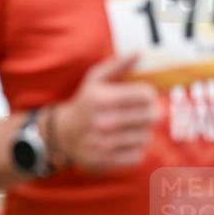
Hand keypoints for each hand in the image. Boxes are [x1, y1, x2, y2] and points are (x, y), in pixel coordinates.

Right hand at [54, 54, 159, 170]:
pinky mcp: (105, 161)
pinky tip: (122, 143)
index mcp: (102, 99)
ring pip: (146, 137)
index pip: (147, 95)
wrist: (62, 135)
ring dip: (141, 132)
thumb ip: (118, 65)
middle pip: (152, 117)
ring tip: (129, 129)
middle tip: (141, 114)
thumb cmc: (85, 103)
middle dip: (150, 114)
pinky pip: (137, 155)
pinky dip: (133, 150)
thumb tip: (139, 53)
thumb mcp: (95, 79)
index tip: (142, 98)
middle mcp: (102, 123)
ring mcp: (103, 144)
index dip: (148, 95)